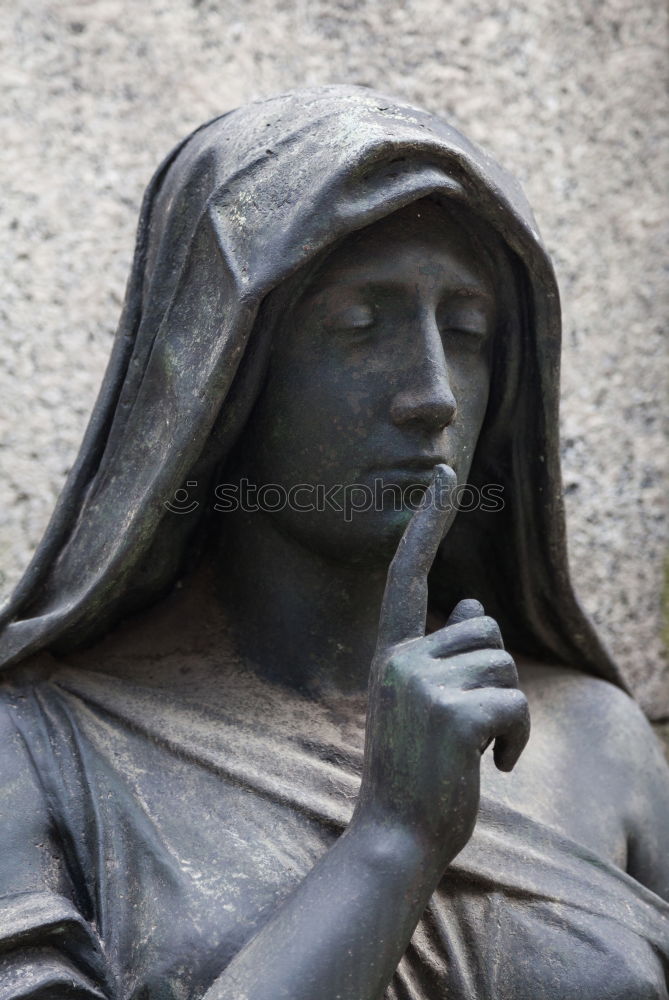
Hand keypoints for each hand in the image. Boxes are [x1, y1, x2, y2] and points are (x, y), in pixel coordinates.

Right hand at [354, 464, 529, 865]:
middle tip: (475, 721)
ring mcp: (423, 685)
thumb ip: (444, 650)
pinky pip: (516, 704)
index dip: (428, 522)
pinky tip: (496, 766)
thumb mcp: (420, 701)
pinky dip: (519, 739)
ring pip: (505, 665)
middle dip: (496, 674)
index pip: (409, 573)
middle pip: (486, 631)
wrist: (395, 833)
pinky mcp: (453, 714)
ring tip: (483, 748)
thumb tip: (472, 602)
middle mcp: (400, 658)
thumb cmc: (414, 767)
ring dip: (510, 712)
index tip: (443, 473)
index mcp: (390, 651)